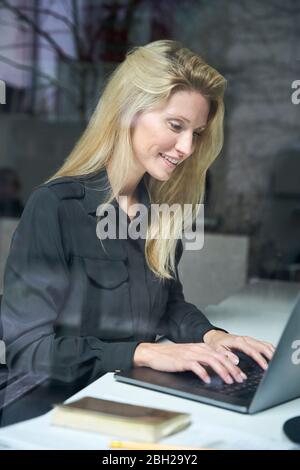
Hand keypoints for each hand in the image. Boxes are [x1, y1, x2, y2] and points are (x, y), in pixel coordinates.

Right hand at [133, 342, 247, 384]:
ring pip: (211, 360)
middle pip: (219, 357)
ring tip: (228, 380)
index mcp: (201, 347)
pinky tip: (207, 380)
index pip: (222, 355)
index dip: (233, 365)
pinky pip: (195, 366)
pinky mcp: (182, 360)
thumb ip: (204, 360)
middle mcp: (198, 349)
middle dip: (232, 369)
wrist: (155, 353)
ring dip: (222, 371)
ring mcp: (190, 354)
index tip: (241, 374)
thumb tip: (217, 369)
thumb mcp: (191, 355)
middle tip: (239, 379)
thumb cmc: (172, 356)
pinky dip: (203, 373)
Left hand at [203, 330, 274, 369]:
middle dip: (270, 355)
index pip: (252, 350)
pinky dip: (270, 349)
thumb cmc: (216, 344)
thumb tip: (236, 361)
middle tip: (275, 365)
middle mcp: (245, 339)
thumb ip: (226, 356)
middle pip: (262, 346)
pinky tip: (273, 355)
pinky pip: (263, 344)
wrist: (215, 337)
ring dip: (272, 352)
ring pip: (264, 344)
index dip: (260, 359)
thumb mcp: (217, 350)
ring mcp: (249, 339)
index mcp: (237, 341)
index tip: (265, 366)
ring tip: (277, 361)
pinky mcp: (251, 341)